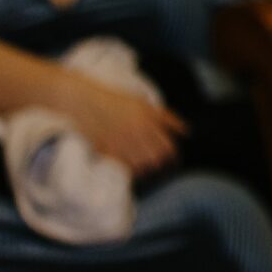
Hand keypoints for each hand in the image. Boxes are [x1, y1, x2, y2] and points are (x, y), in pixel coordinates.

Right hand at [60, 74, 185, 176]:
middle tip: (159, 166)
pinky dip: (131, 170)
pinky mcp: (107, 149)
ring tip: (147, 169)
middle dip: (160, 164)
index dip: (173, 156)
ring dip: (146, 169)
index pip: (168, 146)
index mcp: (149, 119)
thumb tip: (186, 132)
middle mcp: (137, 130)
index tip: (173, 161)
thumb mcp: (146, 104)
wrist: (85, 101)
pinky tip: (132, 169)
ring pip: (142, 164)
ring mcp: (122, 140)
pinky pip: (124, 166)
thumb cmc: (118, 101)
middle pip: (156, 157)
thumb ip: (167, 118)